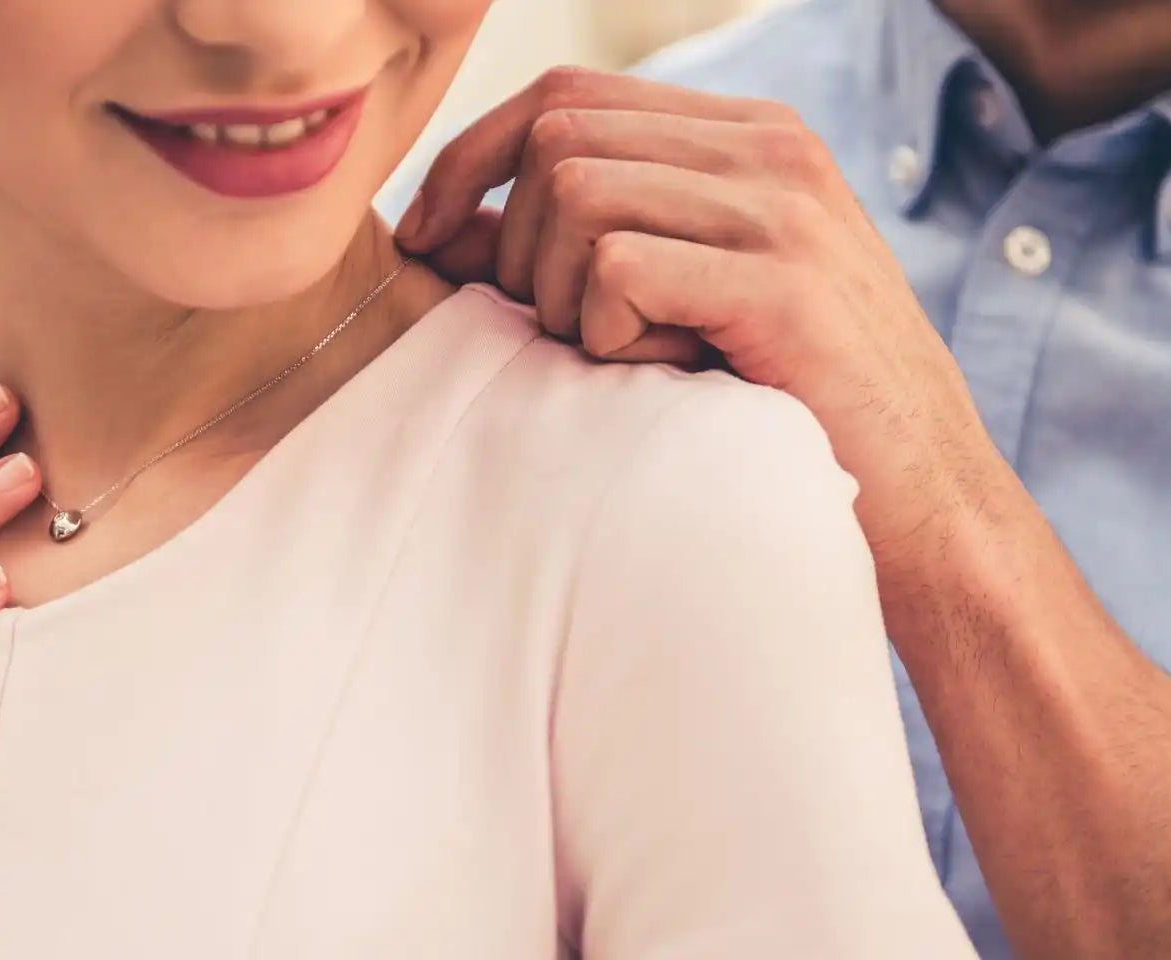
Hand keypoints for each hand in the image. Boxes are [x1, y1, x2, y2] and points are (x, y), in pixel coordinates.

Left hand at [397, 68, 1010, 567]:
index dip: (472, 156)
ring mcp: (782, 209)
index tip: (425, 235)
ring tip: (619, 354)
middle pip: (557, 136)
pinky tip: (656, 372)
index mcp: (745, 136)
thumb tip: (439, 229)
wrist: (923, 499)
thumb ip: (575, 245)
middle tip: (556, 328)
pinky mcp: (781, 284)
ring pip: (577, 195)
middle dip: (514, 241)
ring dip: (560, 293)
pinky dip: (605, 333)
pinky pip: (619, 269)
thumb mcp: (673, 300)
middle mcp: (768, 149)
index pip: (564, 94)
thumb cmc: (779, 401)